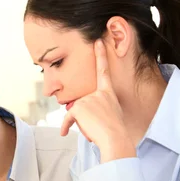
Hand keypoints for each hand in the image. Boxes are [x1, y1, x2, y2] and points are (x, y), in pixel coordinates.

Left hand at [60, 39, 135, 162]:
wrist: (115, 139)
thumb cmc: (114, 131)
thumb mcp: (109, 114)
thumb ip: (96, 107)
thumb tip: (76, 111)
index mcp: (108, 93)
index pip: (103, 71)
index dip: (100, 55)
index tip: (97, 41)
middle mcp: (98, 93)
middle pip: (82, 104)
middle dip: (85, 118)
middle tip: (99, 126)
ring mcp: (88, 99)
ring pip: (76, 113)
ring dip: (80, 124)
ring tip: (94, 130)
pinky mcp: (79, 107)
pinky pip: (67, 118)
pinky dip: (65, 126)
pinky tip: (64, 133)